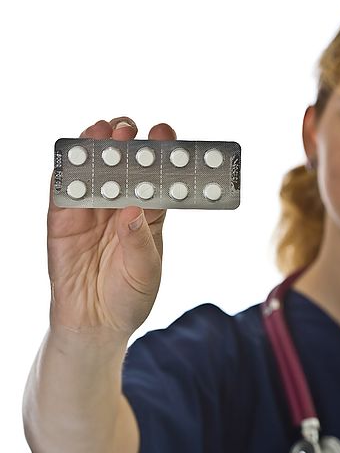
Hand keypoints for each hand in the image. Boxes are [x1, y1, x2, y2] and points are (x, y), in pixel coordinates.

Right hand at [47, 117, 175, 336]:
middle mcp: (118, 207)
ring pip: (90, 172)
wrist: (96, 325)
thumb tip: (133, 210)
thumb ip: (139, 241)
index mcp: (147, 216)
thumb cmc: (130, 297)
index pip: (155, 179)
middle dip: (124, 143)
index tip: (164, 132)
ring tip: (100, 130)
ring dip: (93, 148)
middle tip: (128, 127)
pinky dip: (64, 174)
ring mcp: (90, 213)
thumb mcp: (145, 272)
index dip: (160, 154)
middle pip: (121, 167)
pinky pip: (62, 193)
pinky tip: (70, 156)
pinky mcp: (62, 223)